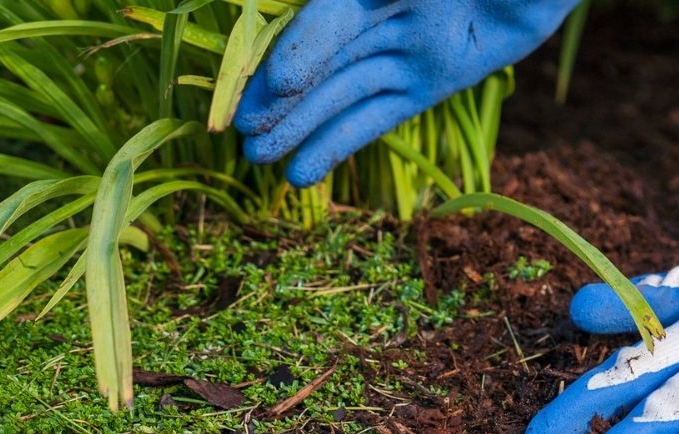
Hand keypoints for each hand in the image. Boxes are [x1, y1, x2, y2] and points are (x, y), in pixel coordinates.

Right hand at [234, 0, 580, 186]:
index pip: (323, 19)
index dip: (294, 54)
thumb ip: (354, 5)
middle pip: (324, 63)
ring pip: (346, 94)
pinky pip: (382, 115)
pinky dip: (344, 142)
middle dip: (283, 101)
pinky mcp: (434, 82)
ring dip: (303, 128)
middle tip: (244, 139)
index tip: (268, 87)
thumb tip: (317, 35)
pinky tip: (305, 171)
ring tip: (260, 161)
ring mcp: (408, 50)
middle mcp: (383, 13)